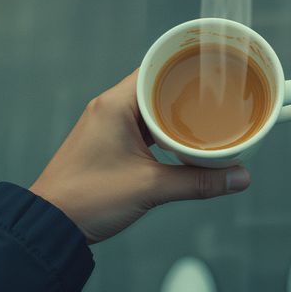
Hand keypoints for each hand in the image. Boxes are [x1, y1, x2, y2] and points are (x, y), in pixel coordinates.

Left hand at [29, 70, 250, 243]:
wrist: (50, 225)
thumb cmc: (89, 199)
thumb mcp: (151, 188)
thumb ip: (198, 182)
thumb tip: (240, 178)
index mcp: (115, 105)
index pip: (156, 69)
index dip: (186, 66)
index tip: (213, 67)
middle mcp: (108, 108)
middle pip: (155, 87)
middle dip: (186, 92)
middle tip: (219, 95)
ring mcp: (105, 126)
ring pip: (148, 109)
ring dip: (174, 114)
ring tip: (207, 118)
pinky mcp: (106, 144)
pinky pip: (141, 127)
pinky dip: (162, 131)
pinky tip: (182, 141)